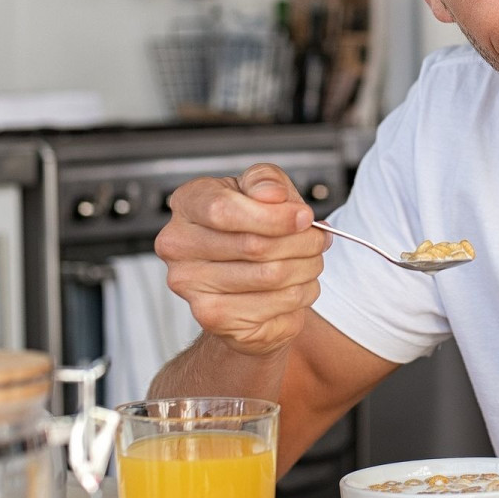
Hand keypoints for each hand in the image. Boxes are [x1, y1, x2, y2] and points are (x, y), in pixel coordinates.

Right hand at [155, 164, 328, 357]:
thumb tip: (273, 195)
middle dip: (301, 242)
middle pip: (253, 245)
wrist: (243, 279)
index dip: (273, 216)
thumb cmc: (252, 228)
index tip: (305, 217)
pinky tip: (298, 284)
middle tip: (320, 240)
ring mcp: (190, 285)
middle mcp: (178, 245)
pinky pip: (274, 304)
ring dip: (306, 267)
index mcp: (187, 204)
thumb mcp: (260, 189)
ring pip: (270, 276)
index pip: (224, 210)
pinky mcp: (212, 316)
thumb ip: (266, 181)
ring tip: (312, 260)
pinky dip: (301, 293)